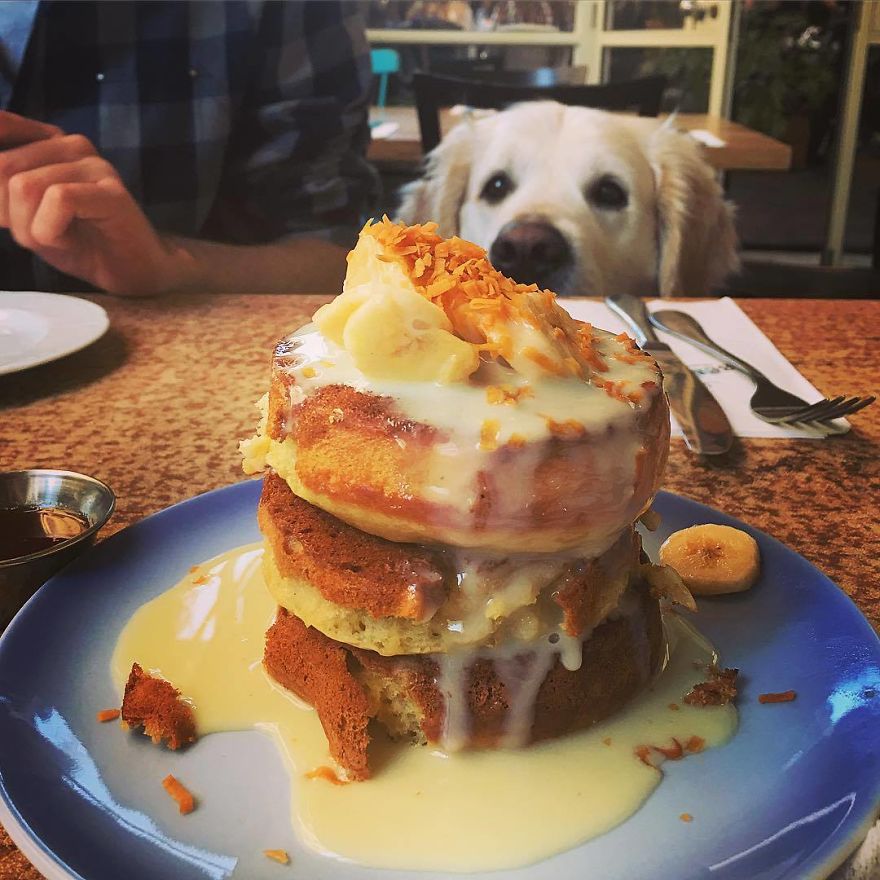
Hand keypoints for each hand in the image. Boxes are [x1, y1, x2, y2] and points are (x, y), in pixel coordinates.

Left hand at [0, 111, 182, 294]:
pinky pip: (59, 200)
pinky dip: (51, 232)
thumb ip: (0, 187)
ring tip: (61, 240)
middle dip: (8, 214)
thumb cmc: (78, 244)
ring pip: (26, 186)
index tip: (5, 213)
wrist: (133, 272)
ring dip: (31, 229)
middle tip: (39, 236)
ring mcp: (95, 165)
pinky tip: (71, 243)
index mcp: (47, 141)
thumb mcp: (21, 214)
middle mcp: (71, 144)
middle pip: (2, 166)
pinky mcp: (112, 192)